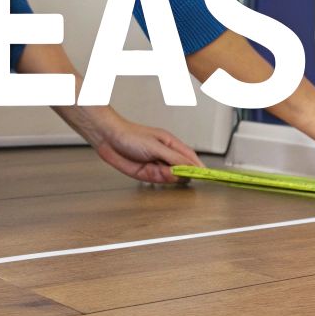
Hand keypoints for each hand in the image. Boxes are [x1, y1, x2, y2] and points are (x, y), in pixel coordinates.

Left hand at [87, 114, 203, 184]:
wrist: (108, 139)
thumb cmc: (130, 135)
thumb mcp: (156, 146)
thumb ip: (174, 158)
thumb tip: (189, 167)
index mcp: (172, 144)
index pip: (191, 158)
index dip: (199, 167)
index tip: (207, 176)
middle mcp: (165, 155)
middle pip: (182, 170)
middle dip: (181, 174)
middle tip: (178, 175)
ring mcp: (156, 165)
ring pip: (169, 177)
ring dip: (167, 177)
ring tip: (158, 170)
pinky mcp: (145, 173)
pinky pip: (156, 180)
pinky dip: (157, 179)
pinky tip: (152, 173)